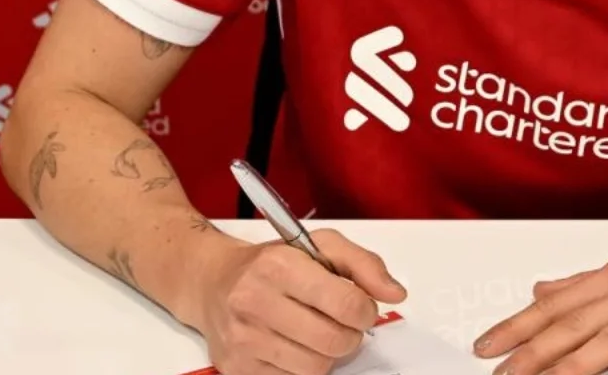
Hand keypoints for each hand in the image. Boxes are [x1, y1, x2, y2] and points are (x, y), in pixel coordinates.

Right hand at [190, 229, 406, 374]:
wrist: (212, 282)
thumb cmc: (271, 263)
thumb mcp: (319, 246)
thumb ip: (363, 264)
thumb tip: (395, 293)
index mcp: (279, 265)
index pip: (346, 304)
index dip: (366, 311)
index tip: (362, 308)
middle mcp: (255, 301)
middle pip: (334, 341)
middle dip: (350, 335)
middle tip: (342, 323)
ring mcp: (244, 338)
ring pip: (316, 367)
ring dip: (328, 354)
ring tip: (317, 333)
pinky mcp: (237, 367)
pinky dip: (302, 367)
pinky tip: (294, 345)